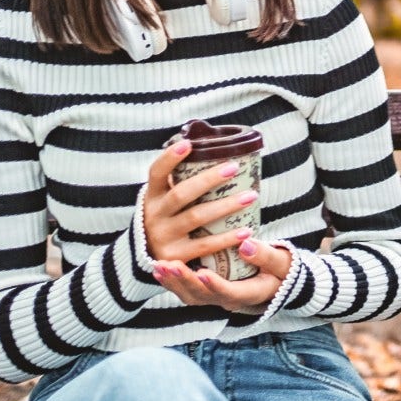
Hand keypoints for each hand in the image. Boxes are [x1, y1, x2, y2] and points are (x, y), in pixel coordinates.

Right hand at [138, 140, 292, 312]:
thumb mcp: (164, 199)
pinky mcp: (175, 256)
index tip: (187, 144)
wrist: (149, 257)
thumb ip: (179, 180)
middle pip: (181, 194)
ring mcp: (163, 237)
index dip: (169, 158)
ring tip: (250, 196)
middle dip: (208, 179)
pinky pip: (204, 245)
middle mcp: (154, 215)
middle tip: (234, 167)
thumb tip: (207, 147)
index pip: (156, 172)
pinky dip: (226, 238)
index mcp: (152, 196)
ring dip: (226, 206)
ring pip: (196, 217)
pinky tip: (246, 231)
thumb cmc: (168, 218)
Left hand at [151, 235, 293, 313]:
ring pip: (190, 296)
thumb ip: (266, 255)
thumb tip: (246, 245)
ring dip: (174, 282)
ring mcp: (216, 298)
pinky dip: (172, 281)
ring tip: (159, 266)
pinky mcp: (207, 291)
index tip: (202, 272)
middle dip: (184, 281)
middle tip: (169, 265)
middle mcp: (229, 300)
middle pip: (202, 296)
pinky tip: (158, 269)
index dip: (215, 285)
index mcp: (248, 294)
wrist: (277, 279)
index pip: (229, 293)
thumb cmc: (281, 269)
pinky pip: (187, 290)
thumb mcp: (281, 262)